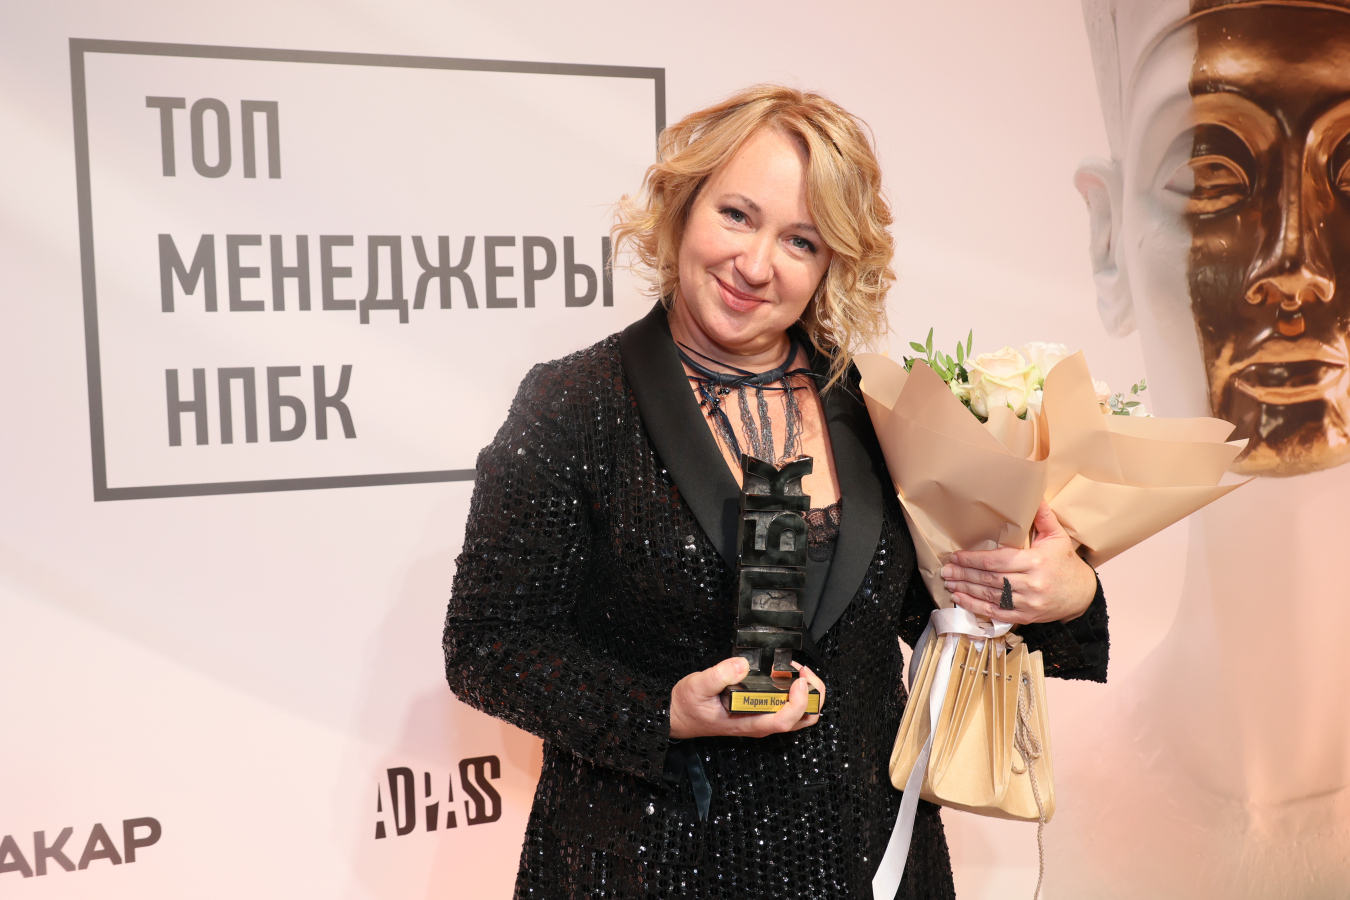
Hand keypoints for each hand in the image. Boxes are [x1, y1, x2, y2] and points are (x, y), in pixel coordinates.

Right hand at [669, 657, 824, 739]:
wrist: (679, 716)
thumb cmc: (689, 706)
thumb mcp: (698, 686)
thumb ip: (719, 675)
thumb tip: (742, 664)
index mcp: (749, 723)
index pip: (784, 720)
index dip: (798, 701)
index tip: (797, 678)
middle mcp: (761, 724)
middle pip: (803, 719)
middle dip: (812, 695)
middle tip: (802, 671)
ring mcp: (763, 719)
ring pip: (801, 715)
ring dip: (807, 693)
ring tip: (796, 671)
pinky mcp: (761, 712)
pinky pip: (789, 707)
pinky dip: (797, 691)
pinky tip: (785, 674)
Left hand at [941, 501, 1096, 625]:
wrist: (1082, 594)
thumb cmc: (1066, 562)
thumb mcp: (1057, 536)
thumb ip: (1043, 516)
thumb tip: (1034, 493)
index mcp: (1035, 562)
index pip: (997, 561)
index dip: (974, 559)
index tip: (957, 555)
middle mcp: (1031, 584)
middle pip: (990, 579)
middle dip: (965, 574)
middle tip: (945, 570)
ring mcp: (1028, 603)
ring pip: (991, 596)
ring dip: (966, 589)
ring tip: (949, 582)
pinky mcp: (1026, 616)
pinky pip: (996, 613)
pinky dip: (976, 607)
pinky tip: (961, 599)